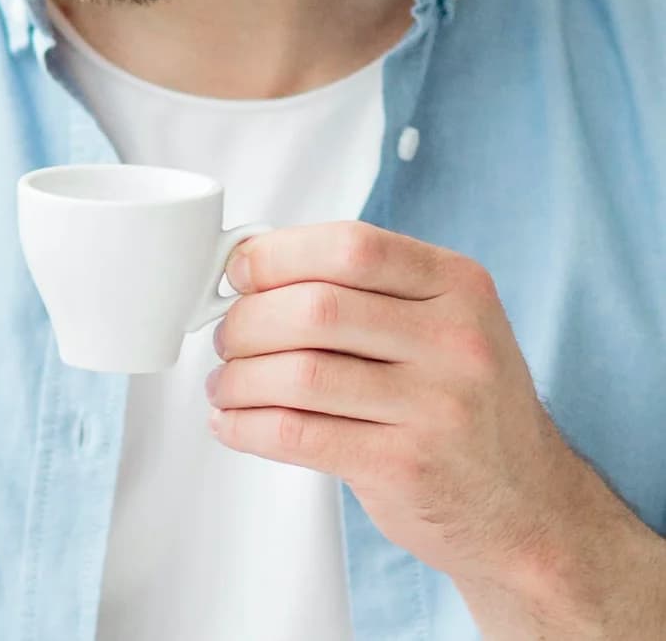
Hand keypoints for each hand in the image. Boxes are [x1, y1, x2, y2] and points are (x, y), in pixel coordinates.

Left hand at [205, 222, 591, 599]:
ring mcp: (435, 408)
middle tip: (226, 336)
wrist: (530, 509)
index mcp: (459, 285)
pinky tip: (233, 424)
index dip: (279, 254)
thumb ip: (370, 289)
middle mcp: (455, 340)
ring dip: (240, 378)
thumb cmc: (466, 403)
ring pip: (300, 374)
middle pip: (317, 308)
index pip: (352, 246)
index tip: (240, 270)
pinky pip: (300, 436)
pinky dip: (249, 427)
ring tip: (225, 384)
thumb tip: (258, 264)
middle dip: (248, 320)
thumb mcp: (448, 322)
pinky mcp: (406, 468)